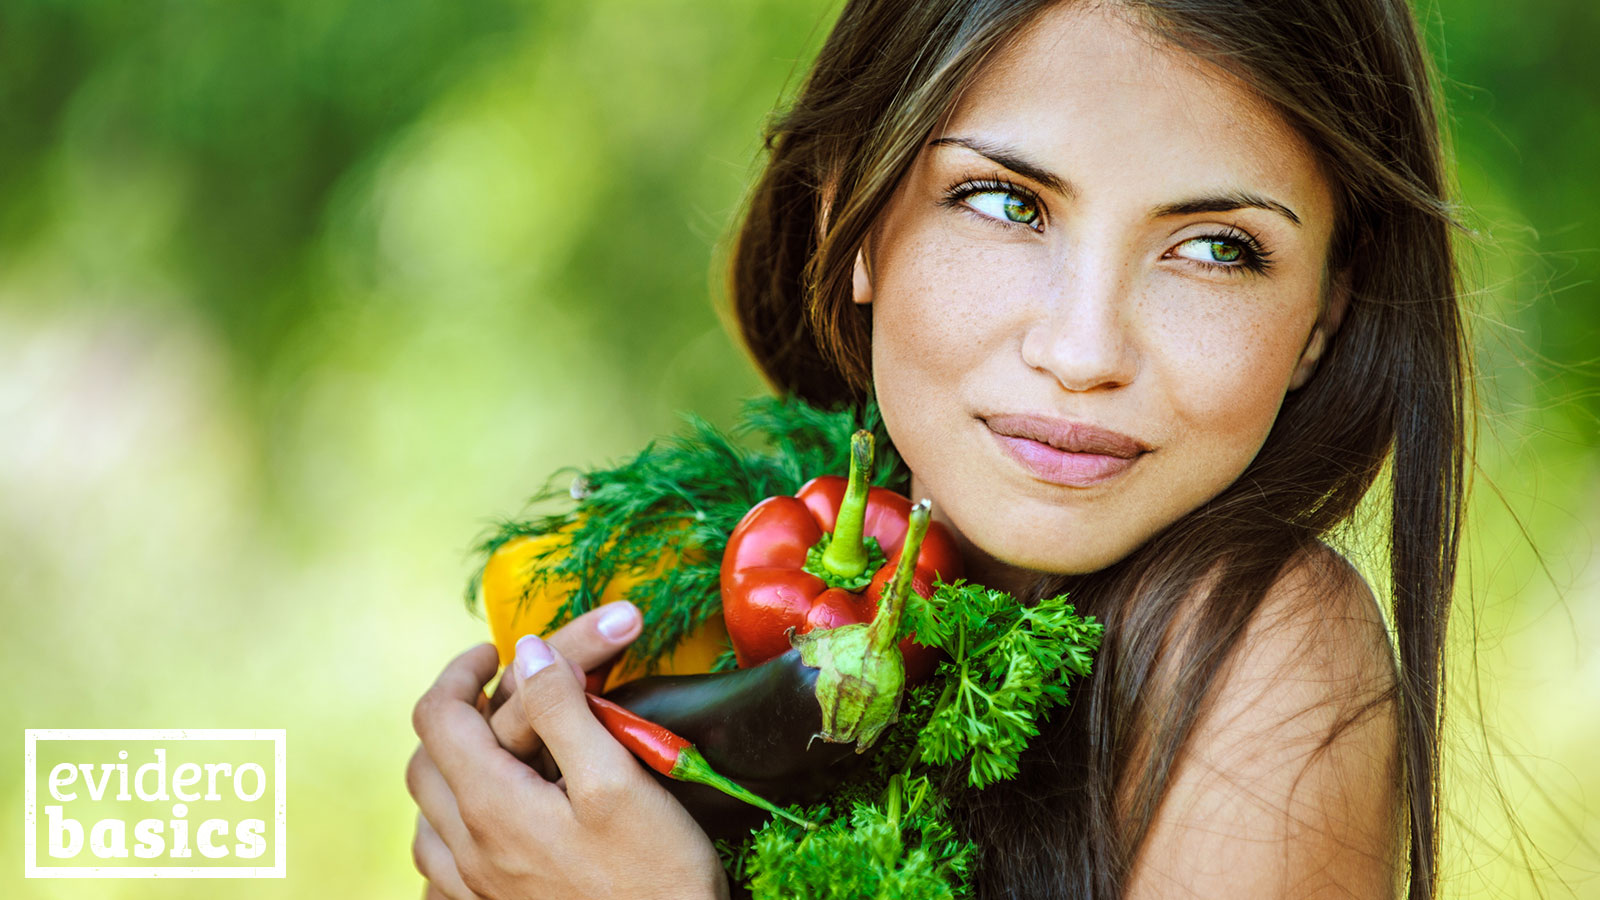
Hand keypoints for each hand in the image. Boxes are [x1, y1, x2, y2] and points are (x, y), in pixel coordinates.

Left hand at [407, 604, 729, 899]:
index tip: (498, 652)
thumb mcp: (616, 777)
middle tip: (500, 694)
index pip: (438, 716)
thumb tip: (527, 652)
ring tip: (494, 751)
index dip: (460, 671)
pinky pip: (441, 868)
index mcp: (492, 805)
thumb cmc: (654, 873)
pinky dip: (451, 831)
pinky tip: (486, 826)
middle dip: (455, 714)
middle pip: (424, 761)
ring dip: (449, 770)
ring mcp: (477, 888)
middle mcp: (470, 849)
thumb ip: (563, 710)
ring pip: (427, 816)